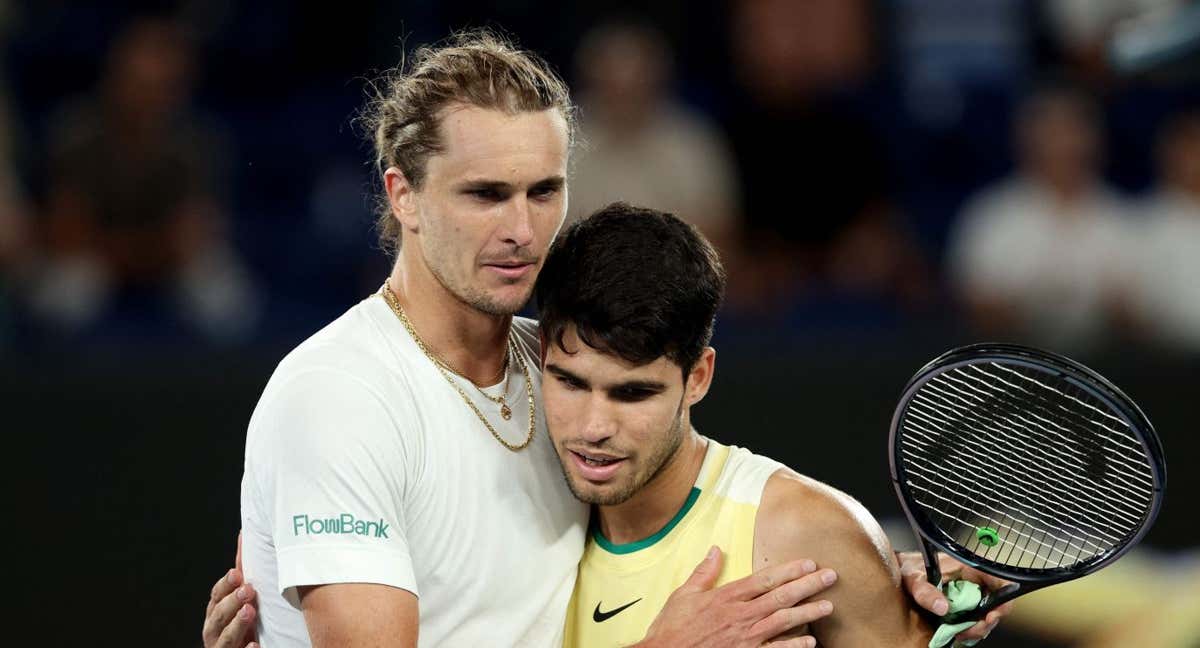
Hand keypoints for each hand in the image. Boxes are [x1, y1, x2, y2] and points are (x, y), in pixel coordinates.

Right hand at [202, 531, 259, 647]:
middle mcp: (215, 631)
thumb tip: (244, 536)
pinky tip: (254, 645)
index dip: (225, 585)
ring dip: (236, 624)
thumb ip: (240, 575)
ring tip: (249, 612)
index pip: (216, 596)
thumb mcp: (239, 599)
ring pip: (224, 638)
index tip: (237, 574)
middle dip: (231, 602)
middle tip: (247, 591)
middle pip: (218, 616)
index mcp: (216, 613)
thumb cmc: (242, 623)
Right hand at [639, 546, 836, 647]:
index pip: (765, 579)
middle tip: (831, 577)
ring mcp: (745, 638)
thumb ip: (703, 572)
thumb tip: (714, 549)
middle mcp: (741, 615)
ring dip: (808, 613)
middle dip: (808, 586)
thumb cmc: (672, 628)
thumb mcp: (684, 594)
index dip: (789, 570)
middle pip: (781, 597)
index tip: (809, 563)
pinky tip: (810, 641)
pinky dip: (794, 646)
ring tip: (828, 606)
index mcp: (727, 597)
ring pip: (783, 622)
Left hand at [898, 551, 1013, 642]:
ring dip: (977, 628)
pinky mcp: (964, 605)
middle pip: (996, 605)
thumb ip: (926, 592)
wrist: (899, 573)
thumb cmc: (908, 568)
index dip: (1002, 602)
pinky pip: (975, 620)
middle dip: (986, 623)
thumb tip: (943, 608)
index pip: (1001, 582)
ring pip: (986, 615)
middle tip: (968, 632)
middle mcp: (974, 580)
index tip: (989, 618)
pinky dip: (969, 629)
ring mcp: (970, 593)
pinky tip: (957, 632)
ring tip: (959, 634)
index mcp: (970, 567)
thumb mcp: (914, 578)